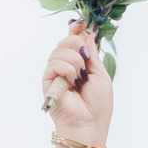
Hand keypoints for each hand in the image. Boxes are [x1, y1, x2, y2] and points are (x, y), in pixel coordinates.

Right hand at [42, 24, 111, 143]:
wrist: (88, 123)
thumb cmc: (98, 103)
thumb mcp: (100, 73)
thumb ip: (92, 53)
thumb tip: (87, 33)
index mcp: (80, 63)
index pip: (73, 40)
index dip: (76, 30)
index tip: (80, 25)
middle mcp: (66, 66)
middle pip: (66, 40)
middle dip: (77, 46)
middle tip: (86, 61)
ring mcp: (55, 73)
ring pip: (59, 50)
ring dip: (74, 61)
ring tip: (80, 78)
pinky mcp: (47, 81)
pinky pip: (54, 63)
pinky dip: (66, 69)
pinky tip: (73, 81)